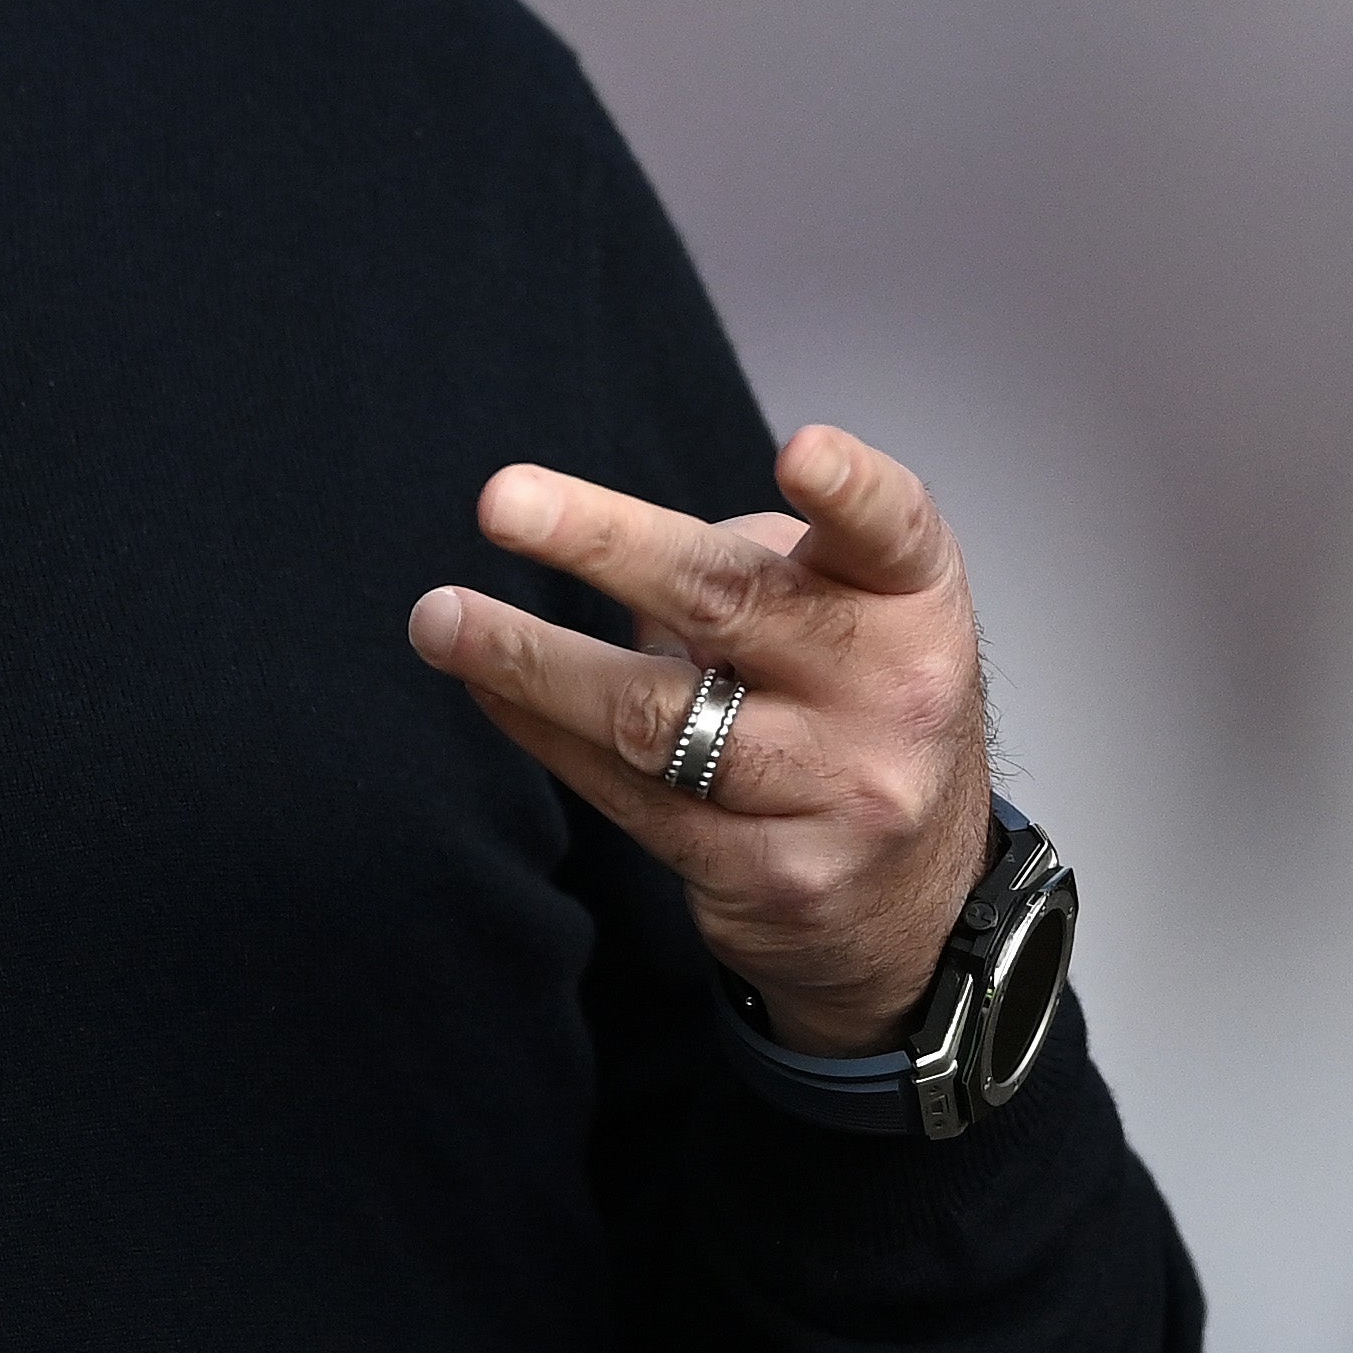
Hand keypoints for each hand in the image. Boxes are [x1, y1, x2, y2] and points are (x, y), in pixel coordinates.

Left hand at [407, 425, 991, 1056]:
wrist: (914, 901)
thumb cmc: (856, 706)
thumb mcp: (847, 611)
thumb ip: (749, 564)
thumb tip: (596, 541)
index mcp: (914, 599)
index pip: (893, 531)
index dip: (851, 491)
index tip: (800, 451)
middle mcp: (895, 693)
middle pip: (734, 605)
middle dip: (603, 545)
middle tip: (502, 501)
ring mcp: (838, 793)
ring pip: (655, 717)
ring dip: (528, 660)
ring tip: (438, 618)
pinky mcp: (772, 876)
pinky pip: (630, 794)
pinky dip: (545, 730)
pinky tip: (488, 688)